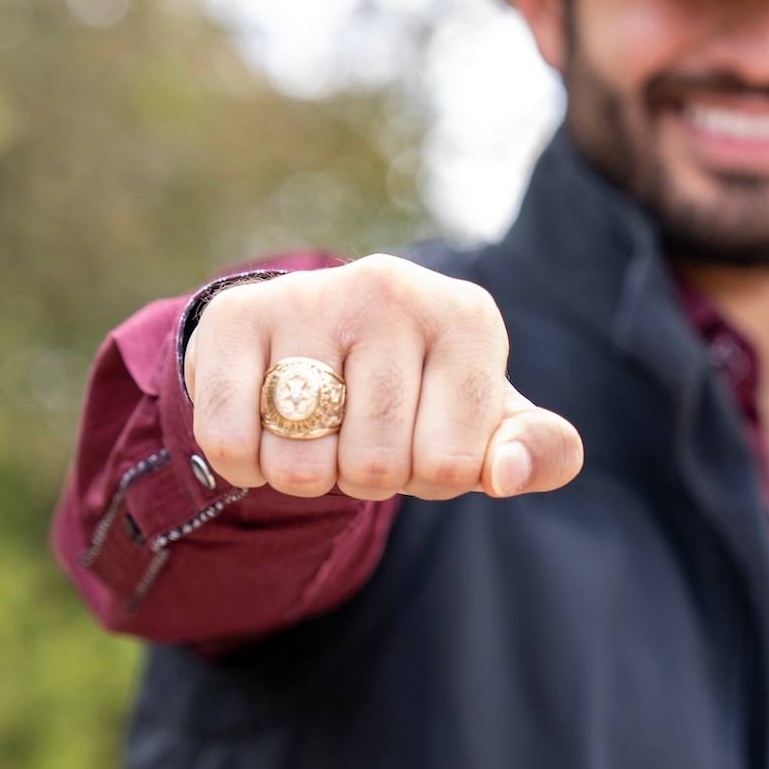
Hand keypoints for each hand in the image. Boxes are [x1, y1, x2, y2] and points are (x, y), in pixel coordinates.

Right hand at [182, 255, 582, 500]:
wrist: (314, 341)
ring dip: (305, 475)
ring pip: (302, 462)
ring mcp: (312, 296)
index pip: (452, 464)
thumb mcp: (490, 423)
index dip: (432, 478)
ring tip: (318, 427)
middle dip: (366, 478)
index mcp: (468, 317)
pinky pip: (231, 443)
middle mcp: (394, 289)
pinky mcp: (238, 315)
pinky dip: (245, 465)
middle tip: (363, 434)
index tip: (425, 437)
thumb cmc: (421, 396)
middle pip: (375, 466)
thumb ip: (536, 452)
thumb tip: (505, 474)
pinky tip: (263, 427)